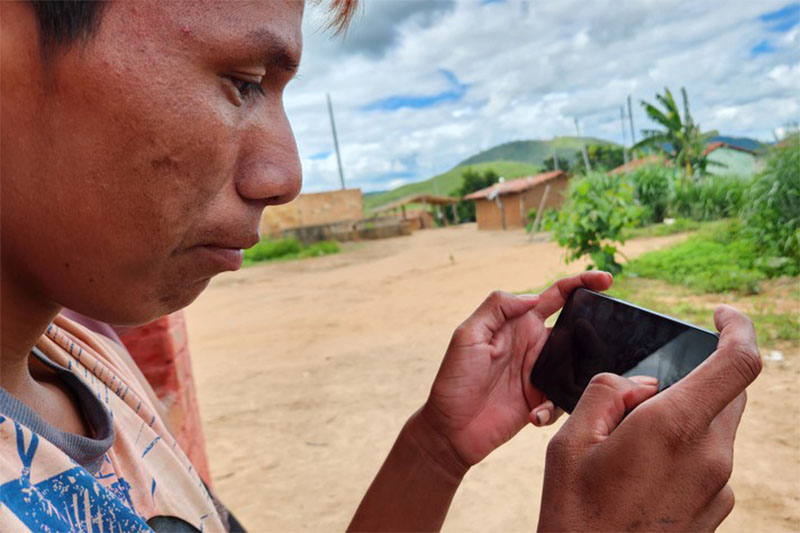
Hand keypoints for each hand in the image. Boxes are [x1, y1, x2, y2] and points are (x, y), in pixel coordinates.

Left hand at [417, 271, 613, 474]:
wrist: (450, 429)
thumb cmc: (454, 379)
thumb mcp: (468, 335)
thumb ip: (497, 308)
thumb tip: (532, 296)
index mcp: (519, 323)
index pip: (556, 296)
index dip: (581, 283)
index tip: (606, 279)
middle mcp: (534, 345)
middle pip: (576, 329)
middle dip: (595, 330)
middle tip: (609, 335)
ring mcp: (541, 373)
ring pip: (579, 365)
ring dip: (579, 374)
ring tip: (554, 386)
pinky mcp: (544, 401)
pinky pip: (565, 399)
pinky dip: (554, 408)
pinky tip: (533, 415)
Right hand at [538, 305, 761, 531]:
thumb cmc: (575, 509)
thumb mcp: (572, 439)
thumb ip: (609, 394)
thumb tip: (640, 385)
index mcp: (674, 428)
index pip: (738, 363)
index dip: (739, 328)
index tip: (721, 314)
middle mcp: (711, 456)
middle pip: (729, 391)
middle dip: (699, 376)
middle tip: (649, 391)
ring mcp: (719, 486)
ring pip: (719, 425)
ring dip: (689, 413)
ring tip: (634, 439)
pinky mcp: (718, 508)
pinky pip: (712, 457)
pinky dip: (688, 445)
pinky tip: (644, 469)